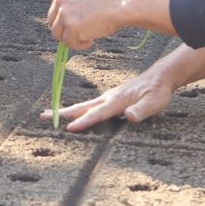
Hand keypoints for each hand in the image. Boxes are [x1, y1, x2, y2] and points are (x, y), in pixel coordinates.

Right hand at [40, 67, 172, 131]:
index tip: (68, 128)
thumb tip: (129, 116)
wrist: (161, 76)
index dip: (83, 122)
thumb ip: (141, 110)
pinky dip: (79, 109)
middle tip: (43, 117)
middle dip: (63, 113)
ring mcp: (108, 97)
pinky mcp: (111, 98)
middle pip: (82, 107)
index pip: (97, 114)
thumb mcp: (154, 103)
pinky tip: (75, 114)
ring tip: (51, 115)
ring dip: (67, 111)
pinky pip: (91, 105)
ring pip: (84, 105)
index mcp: (116, 101)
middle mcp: (108, 98)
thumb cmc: (158, 91)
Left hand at [47, 0, 125, 49]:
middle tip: (78, 35)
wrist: (122, 3)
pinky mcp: (71, 27)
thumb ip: (76, 0)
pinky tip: (91, 41)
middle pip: (53, 21)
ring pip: (58, 34)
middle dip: (64, 30)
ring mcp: (65, 13)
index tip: (75, 25)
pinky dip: (79, 45)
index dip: (65, 19)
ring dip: (71, 39)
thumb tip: (69, 19)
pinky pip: (70, 42)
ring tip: (88, 38)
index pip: (56, 8)